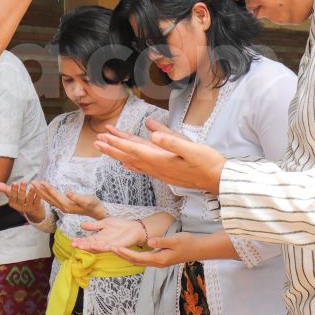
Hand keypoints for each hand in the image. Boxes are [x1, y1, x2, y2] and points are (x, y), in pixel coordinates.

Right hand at [0, 180, 44, 222]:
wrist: (33, 212)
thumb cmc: (21, 201)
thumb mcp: (13, 196)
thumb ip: (5, 189)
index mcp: (14, 203)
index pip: (13, 197)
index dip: (14, 190)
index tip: (15, 183)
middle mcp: (21, 206)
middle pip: (21, 198)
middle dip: (22, 190)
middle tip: (24, 182)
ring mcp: (29, 207)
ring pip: (30, 200)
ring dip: (31, 192)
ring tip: (32, 186)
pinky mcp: (37, 206)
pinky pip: (38, 201)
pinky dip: (39, 196)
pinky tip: (39, 190)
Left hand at [31, 180, 105, 219]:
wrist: (96, 211)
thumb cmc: (92, 204)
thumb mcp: (87, 200)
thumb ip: (77, 197)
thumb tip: (68, 192)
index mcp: (67, 205)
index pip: (54, 195)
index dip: (48, 188)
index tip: (41, 181)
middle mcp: (62, 207)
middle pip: (48, 198)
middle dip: (40, 190)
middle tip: (32, 182)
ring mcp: (62, 207)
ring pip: (49, 199)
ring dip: (41, 192)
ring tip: (34, 185)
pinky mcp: (64, 206)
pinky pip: (51, 200)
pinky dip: (45, 195)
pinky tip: (42, 192)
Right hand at [70, 217, 144, 251]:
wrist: (134, 228)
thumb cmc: (120, 226)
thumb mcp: (104, 223)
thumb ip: (93, 226)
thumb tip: (81, 225)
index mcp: (99, 237)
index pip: (87, 240)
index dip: (80, 240)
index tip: (71, 240)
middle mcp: (102, 243)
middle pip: (90, 245)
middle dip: (82, 245)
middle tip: (73, 245)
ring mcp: (109, 245)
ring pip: (97, 248)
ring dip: (89, 247)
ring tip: (81, 246)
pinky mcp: (116, 246)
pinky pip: (108, 248)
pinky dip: (101, 247)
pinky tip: (95, 245)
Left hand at [95, 125, 225, 193]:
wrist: (218, 181)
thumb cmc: (208, 163)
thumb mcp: (192, 149)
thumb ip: (172, 141)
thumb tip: (153, 133)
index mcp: (161, 159)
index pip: (134, 150)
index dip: (117, 143)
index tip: (103, 138)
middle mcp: (157, 167)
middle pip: (129, 156)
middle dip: (112, 148)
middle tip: (96, 141)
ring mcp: (160, 171)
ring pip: (134, 161)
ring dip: (119, 153)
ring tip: (106, 147)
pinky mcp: (165, 172)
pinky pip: (142, 166)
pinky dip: (131, 162)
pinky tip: (125, 162)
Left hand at [111, 232, 204, 267]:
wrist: (198, 249)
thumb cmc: (188, 243)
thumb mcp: (175, 240)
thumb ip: (161, 241)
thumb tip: (149, 242)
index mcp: (159, 258)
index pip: (138, 257)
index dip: (126, 253)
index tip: (115, 248)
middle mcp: (158, 262)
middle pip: (136, 261)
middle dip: (123, 256)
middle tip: (110, 249)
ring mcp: (159, 262)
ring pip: (140, 261)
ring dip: (128, 256)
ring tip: (117, 250)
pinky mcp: (161, 259)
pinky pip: (144, 259)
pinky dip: (135, 256)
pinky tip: (131, 251)